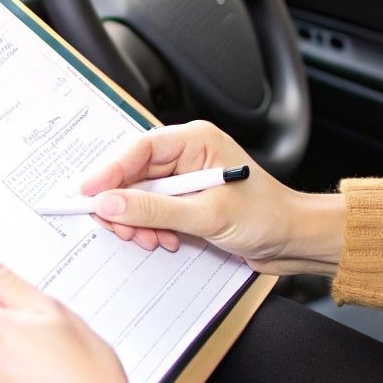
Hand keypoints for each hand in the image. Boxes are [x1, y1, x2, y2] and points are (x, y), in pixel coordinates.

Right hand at [81, 120, 344, 274]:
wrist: (294, 241)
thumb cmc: (267, 216)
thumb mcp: (206, 215)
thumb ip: (154, 209)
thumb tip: (111, 203)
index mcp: (195, 140)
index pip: (139, 148)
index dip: (109, 170)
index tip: (88, 192)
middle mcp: (187, 155)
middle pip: (134, 173)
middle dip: (124, 203)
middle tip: (116, 226)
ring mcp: (186, 179)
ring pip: (141, 195)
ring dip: (138, 220)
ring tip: (148, 239)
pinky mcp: (187, 202)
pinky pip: (153, 211)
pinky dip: (151, 228)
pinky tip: (163, 240)